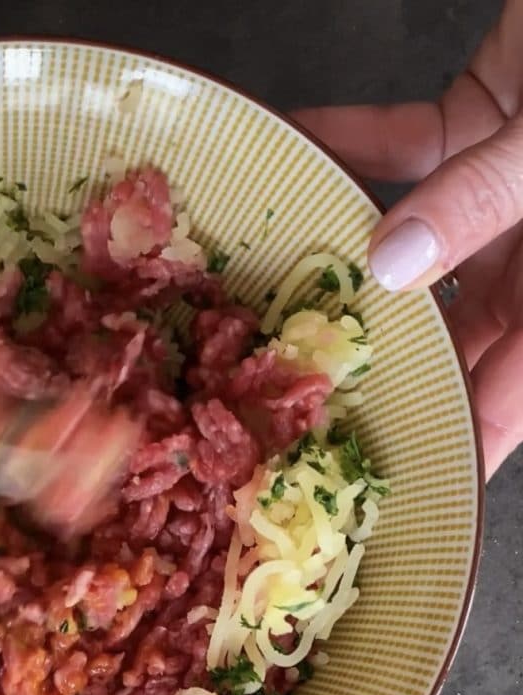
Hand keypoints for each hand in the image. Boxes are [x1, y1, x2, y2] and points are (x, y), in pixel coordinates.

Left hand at [294, 0, 522, 477]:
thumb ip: (481, 202)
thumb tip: (394, 265)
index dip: (480, 435)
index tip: (425, 481)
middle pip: (466, 323)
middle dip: (396, 355)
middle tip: (318, 394)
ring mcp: (511, 182)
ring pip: (424, 240)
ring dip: (359, 252)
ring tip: (290, 289)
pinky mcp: (484, 117)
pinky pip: (405, 144)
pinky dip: (350, 142)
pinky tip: (295, 144)